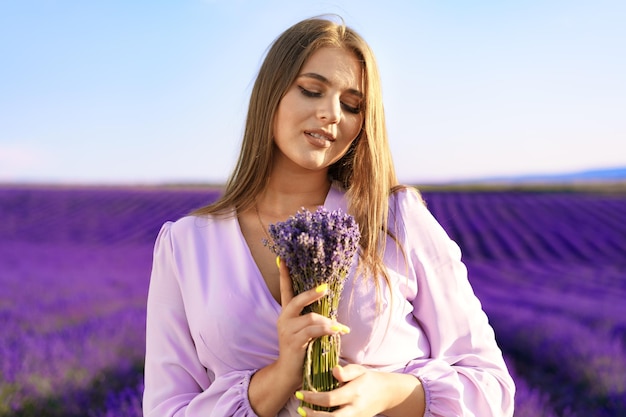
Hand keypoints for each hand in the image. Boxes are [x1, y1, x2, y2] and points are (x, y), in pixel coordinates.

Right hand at [275, 257, 349, 387]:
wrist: (289, 374)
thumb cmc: (301, 350)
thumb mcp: (305, 330)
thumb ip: (313, 318)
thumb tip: (330, 305)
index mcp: (286, 314)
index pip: (284, 290)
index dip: (284, 274)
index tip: (282, 258)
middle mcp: (284, 319)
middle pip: (297, 300)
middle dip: (312, 293)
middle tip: (325, 288)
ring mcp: (287, 331)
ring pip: (311, 317)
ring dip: (329, 322)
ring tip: (340, 328)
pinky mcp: (293, 342)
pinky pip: (314, 331)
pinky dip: (328, 330)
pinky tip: (337, 332)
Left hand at [295, 365, 424, 416]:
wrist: (385, 393)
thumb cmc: (367, 379)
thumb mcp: (359, 370)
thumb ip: (347, 371)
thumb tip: (334, 371)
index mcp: (354, 393)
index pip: (330, 399)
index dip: (312, 398)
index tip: (300, 393)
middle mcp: (355, 409)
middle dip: (313, 416)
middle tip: (300, 409)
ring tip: (304, 413)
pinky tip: (315, 416)